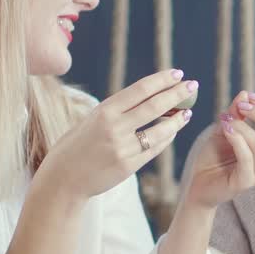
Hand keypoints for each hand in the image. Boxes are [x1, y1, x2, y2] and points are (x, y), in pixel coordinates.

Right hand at [38, 69, 196, 199]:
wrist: (62, 180)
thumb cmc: (75, 146)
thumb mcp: (90, 121)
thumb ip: (116, 111)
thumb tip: (146, 96)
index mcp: (104, 111)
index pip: (140, 89)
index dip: (162, 80)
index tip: (178, 73)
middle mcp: (115, 128)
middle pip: (155, 106)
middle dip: (177, 93)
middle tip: (192, 85)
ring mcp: (123, 148)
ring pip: (160, 130)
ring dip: (177, 120)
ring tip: (187, 112)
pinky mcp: (129, 166)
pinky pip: (155, 149)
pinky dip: (166, 138)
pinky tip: (172, 131)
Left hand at [182, 91, 254, 210]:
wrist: (197, 182)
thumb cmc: (213, 156)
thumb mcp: (224, 128)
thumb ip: (235, 113)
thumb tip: (245, 94)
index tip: (249, 96)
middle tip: (242, 106)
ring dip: (243, 126)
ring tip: (226, 120)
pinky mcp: (246, 182)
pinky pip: (247, 157)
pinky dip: (236, 139)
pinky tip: (225, 129)